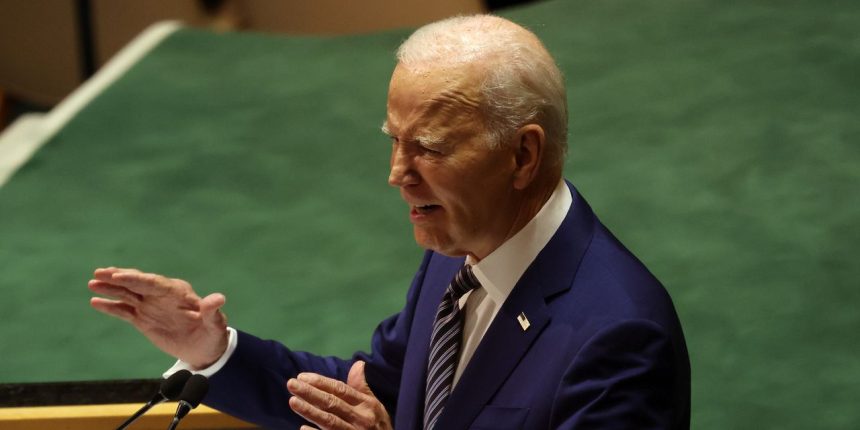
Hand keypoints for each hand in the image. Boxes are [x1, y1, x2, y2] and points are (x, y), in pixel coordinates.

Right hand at [88, 267, 228, 367]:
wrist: (204, 349)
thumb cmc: (212, 334)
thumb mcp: (215, 324)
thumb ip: (212, 312)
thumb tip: (218, 298)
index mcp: (178, 292)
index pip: (154, 282)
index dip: (136, 279)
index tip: (118, 276)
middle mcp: (161, 295)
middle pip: (137, 283)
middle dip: (119, 277)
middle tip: (99, 273)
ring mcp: (151, 306)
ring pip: (127, 294)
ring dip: (110, 288)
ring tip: (92, 282)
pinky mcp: (143, 319)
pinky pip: (124, 310)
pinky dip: (110, 306)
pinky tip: (95, 301)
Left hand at [287, 361, 392, 429]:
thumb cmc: (379, 426)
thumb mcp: (375, 406)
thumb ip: (362, 387)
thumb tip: (359, 363)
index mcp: (366, 404)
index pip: (340, 390)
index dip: (321, 383)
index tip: (302, 376)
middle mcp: (360, 418)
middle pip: (332, 403)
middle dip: (310, 393)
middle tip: (291, 384)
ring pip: (329, 421)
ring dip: (310, 411)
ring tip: (293, 401)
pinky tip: (303, 429)